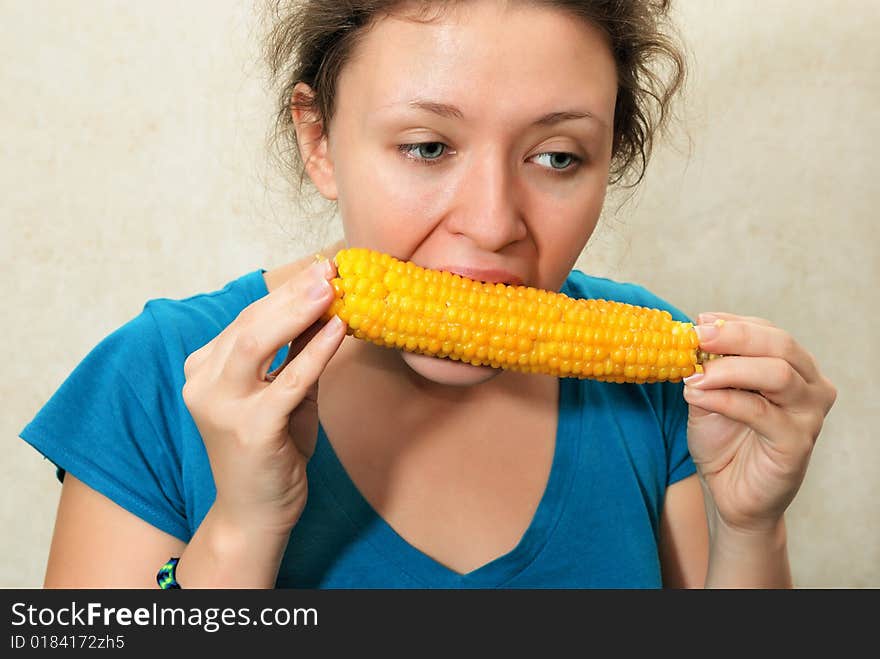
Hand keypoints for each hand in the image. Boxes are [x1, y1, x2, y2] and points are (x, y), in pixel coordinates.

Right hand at [181, 256, 345, 537]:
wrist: (255, 513)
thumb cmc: (271, 451)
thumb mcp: (283, 393)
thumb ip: (296, 353)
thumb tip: (326, 306)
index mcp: (204, 370)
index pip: (247, 321)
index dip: (285, 293)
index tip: (319, 269)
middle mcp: (203, 384)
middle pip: (249, 325)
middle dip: (292, 293)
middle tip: (328, 270)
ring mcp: (222, 408)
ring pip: (256, 344)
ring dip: (297, 311)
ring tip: (331, 288)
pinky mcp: (250, 430)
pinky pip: (287, 382)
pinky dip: (314, 353)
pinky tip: (337, 331)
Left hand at [682, 312, 836, 535]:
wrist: (729, 493)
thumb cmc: (723, 441)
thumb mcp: (708, 394)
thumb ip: (706, 368)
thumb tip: (690, 337)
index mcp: (793, 368)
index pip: (768, 332)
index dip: (733, 324)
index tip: (698, 321)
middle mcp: (811, 386)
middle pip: (780, 345)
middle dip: (734, 337)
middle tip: (696, 338)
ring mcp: (809, 415)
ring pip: (777, 373)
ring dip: (728, 369)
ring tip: (693, 375)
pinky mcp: (798, 442)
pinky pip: (759, 411)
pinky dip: (724, 398)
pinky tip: (697, 396)